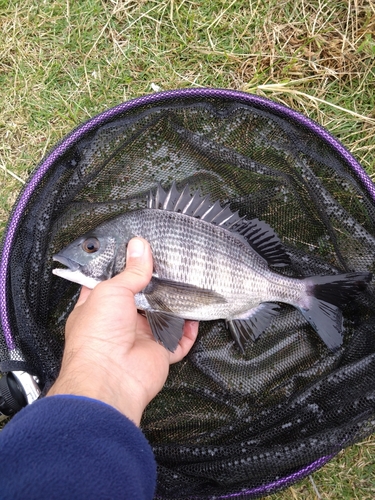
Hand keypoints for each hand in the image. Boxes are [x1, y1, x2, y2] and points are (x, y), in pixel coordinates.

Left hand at [47, 237, 198, 424]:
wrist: (111, 377)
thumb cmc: (97, 335)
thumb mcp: (111, 291)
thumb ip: (130, 271)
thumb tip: (140, 247)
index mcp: (100, 306)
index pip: (113, 281)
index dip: (126, 267)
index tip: (140, 251)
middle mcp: (119, 322)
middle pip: (142, 299)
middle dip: (155, 286)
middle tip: (169, 265)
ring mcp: (140, 338)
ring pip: (162, 318)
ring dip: (174, 306)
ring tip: (185, 285)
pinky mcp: (158, 353)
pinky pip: (178, 341)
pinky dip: (188, 331)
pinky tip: (194, 317)